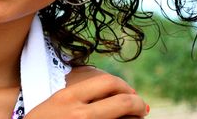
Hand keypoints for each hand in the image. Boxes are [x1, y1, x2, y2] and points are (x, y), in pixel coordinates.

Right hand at [25, 67, 148, 117]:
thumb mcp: (55, 105)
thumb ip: (78, 98)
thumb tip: (115, 94)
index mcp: (68, 97)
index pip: (107, 82)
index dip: (124, 86)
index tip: (129, 93)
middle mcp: (79, 113)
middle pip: (123, 101)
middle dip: (138, 103)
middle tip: (141, 108)